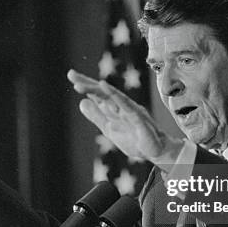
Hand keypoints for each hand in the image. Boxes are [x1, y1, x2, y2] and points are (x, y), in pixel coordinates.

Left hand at [67, 69, 182, 168]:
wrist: (156, 152)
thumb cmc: (135, 139)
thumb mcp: (110, 128)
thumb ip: (97, 116)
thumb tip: (82, 102)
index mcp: (114, 108)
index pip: (98, 94)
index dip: (86, 85)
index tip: (71, 75)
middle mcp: (122, 105)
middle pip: (103, 92)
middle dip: (88, 84)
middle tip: (72, 76)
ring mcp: (131, 110)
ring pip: (112, 97)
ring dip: (97, 90)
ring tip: (82, 85)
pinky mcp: (139, 118)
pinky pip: (126, 106)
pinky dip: (116, 96)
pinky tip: (106, 88)